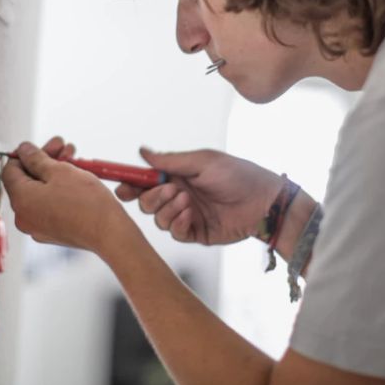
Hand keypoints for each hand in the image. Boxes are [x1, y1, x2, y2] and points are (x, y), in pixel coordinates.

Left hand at [2, 140, 127, 253]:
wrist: (109, 233)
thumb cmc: (86, 203)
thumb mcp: (59, 170)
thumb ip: (36, 158)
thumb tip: (23, 150)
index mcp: (20, 200)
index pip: (10, 169)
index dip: (24, 154)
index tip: (41, 146)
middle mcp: (24, 216)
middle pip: (26, 180)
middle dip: (44, 160)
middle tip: (62, 146)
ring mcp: (37, 226)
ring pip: (39, 192)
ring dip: (54, 173)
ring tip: (73, 159)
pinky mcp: (52, 231)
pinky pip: (48, 205)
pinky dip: (57, 190)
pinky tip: (75, 179)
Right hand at [115, 148, 283, 244]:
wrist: (262, 202)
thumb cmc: (237, 174)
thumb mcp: (202, 161)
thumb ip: (170, 160)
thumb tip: (142, 151)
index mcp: (178, 175)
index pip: (146, 181)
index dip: (131, 184)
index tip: (122, 187)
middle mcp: (179, 196)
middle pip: (146, 202)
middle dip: (151, 197)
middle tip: (171, 189)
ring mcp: (186, 216)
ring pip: (157, 219)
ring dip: (167, 209)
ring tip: (188, 201)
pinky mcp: (195, 233)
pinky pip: (174, 233)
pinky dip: (177, 223)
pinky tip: (191, 215)